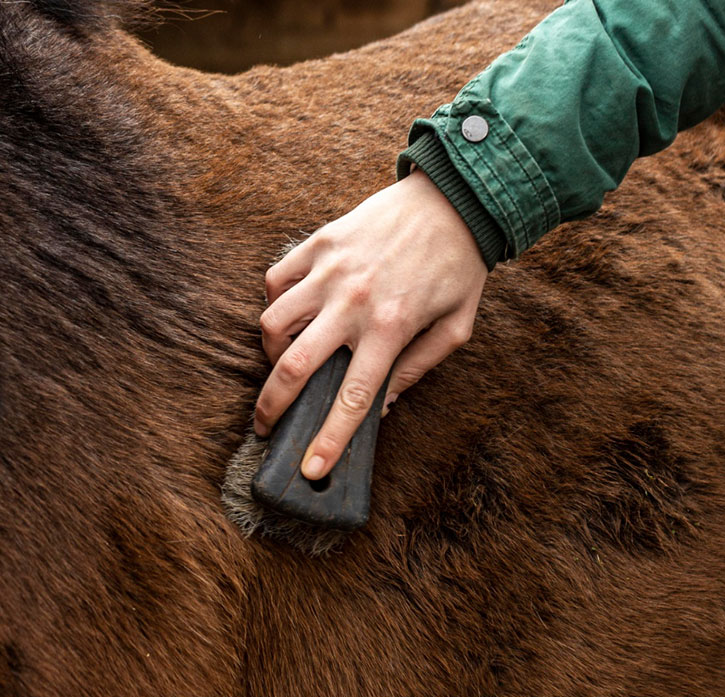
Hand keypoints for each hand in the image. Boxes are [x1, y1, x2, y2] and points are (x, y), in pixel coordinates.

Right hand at [254, 169, 487, 479]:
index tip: (310, 470)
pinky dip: (276, 303)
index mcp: (391, 328)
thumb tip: (382, 402)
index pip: (351, 398)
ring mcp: (330, 270)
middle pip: (293, 367)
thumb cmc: (458, 266)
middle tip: (265, 425)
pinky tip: (293, 313)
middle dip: (271, 407)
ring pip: (272, 324)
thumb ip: (418, 368)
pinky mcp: (319, 243)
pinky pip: (275, 280)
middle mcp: (353, 302)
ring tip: (284, 362)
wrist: (454, 198)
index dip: (328, 440)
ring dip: (272, 353)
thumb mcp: (456, 327)